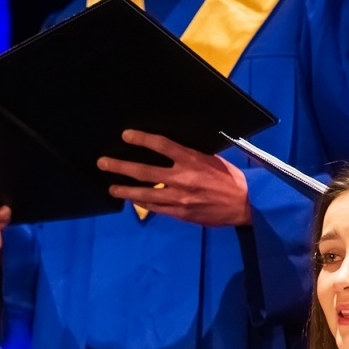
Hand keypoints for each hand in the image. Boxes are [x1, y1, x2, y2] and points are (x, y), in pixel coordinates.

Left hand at [99, 130, 250, 226]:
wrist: (245, 203)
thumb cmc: (230, 178)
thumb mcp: (211, 160)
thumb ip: (189, 157)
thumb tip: (168, 152)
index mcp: (192, 159)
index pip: (162, 145)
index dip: (142, 139)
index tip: (126, 135)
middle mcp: (182, 178)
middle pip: (144, 171)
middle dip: (120, 166)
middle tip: (103, 163)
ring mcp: (178, 198)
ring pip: (144, 194)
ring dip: (124, 190)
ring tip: (111, 188)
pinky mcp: (179, 213)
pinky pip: (155, 207)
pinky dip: (142, 203)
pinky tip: (132, 200)